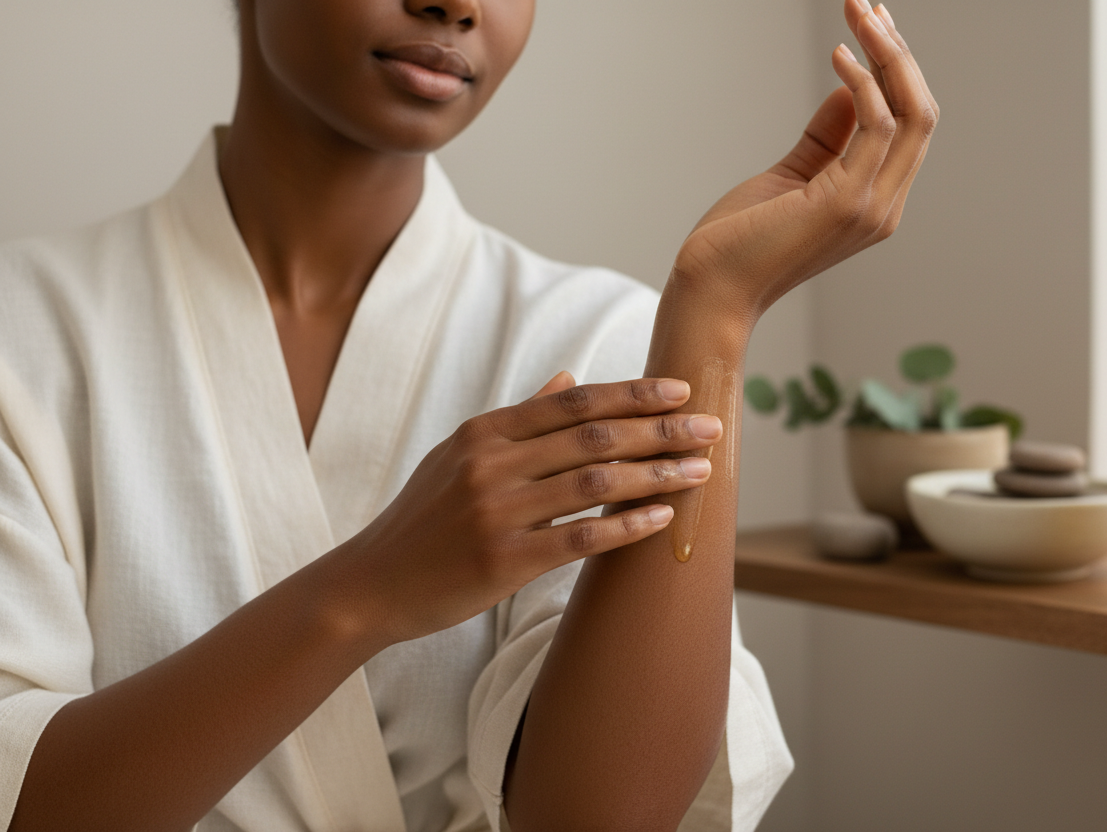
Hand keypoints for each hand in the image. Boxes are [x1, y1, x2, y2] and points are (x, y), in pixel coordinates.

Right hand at [339, 372, 722, 645]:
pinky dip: (627, 525)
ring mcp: (497, 511)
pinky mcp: (504, 560)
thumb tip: (569, 376)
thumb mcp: (460, 454)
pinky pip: (580, 537)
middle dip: (660, 429)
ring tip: (702, 471)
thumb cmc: (424, 518)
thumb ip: (519, 416)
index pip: (574, 402)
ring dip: (656, 474)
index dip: (633, 394)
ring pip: (595, 482)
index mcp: (486, 431)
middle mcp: (492, 463)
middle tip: (712, 426)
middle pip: (594, 436)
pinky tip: (663, 517)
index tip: (681, 390)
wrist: (373, 582)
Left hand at [673, 0, 938, 317]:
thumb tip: (849, 86)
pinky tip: (838, 57)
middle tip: (868, 4)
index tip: (873, 23)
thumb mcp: (791, 175)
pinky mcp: (847, 203)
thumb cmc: (739, 241)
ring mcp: (871, 208)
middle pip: (922, 112)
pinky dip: (862, 83)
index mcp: (875, 203)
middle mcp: (884, 207)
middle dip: (898, 51)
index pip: (910, 126)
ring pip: (912, 112)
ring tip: (859, 13)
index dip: (896, 70)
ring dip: (886, 53)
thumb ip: (827, 137)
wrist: (711, 290)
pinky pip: (877, 125)